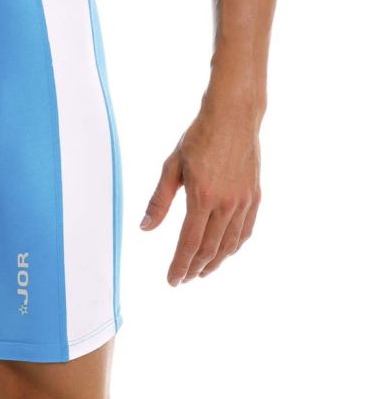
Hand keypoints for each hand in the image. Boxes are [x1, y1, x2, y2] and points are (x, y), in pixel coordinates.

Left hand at [139, 102, 261, 283]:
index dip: (179, 266)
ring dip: (215, 263)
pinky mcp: (255, 197)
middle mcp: (226, 204)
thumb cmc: (199, 137)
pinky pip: (246, 232)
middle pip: (210, 249)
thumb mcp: (172, 165)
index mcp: (202, 197)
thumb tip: (145, 228)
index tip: (172, 281)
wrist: (233, 117)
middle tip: (184, 279)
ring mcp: (243, 202)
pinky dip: (234, 247)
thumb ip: (159, 200)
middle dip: (195, 268)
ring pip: (230, 245)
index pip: (189, 244)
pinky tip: (225, 251)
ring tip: (202, 271)